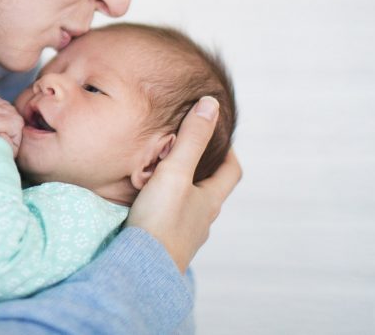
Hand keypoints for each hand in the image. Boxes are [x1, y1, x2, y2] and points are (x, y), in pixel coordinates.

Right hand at [126, 96, 242, 272]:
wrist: (142, 268)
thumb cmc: (161, 220)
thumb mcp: (175, 172)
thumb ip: (191, 140)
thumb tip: (210, 105)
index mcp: (210, 200)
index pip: (232, 171)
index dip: (229, 151)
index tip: (219, 134)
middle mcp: (202, 219)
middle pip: (211, 189)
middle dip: (203, 169)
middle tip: (187, 150)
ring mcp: (185, 235)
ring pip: (190, 207)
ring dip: (183, 190)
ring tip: (163, 174)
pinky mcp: (166, 245)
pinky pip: (171, 221)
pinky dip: (165, 207)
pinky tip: (148, 204)